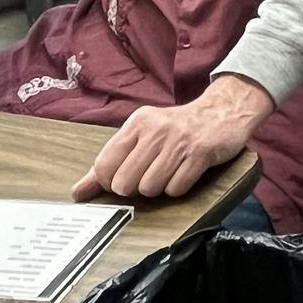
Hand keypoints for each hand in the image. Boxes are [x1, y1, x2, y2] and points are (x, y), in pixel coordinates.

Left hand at [71, 75, 271, 202]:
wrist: (224, 110)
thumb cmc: (177, 128)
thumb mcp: (141, 136)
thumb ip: (108, 164)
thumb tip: (77, 193)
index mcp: (137, 123)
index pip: (104, 166)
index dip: (111, 183)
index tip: (126, 178)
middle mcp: (156, 129)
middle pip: (125, 183)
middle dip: (137, 187)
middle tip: (152, 174)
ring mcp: (179, 141)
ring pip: (150, 188)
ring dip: (160, 187)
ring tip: (171, 171)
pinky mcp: (200, 153)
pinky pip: (176, 188)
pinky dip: (179, 187)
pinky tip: (186, 171)